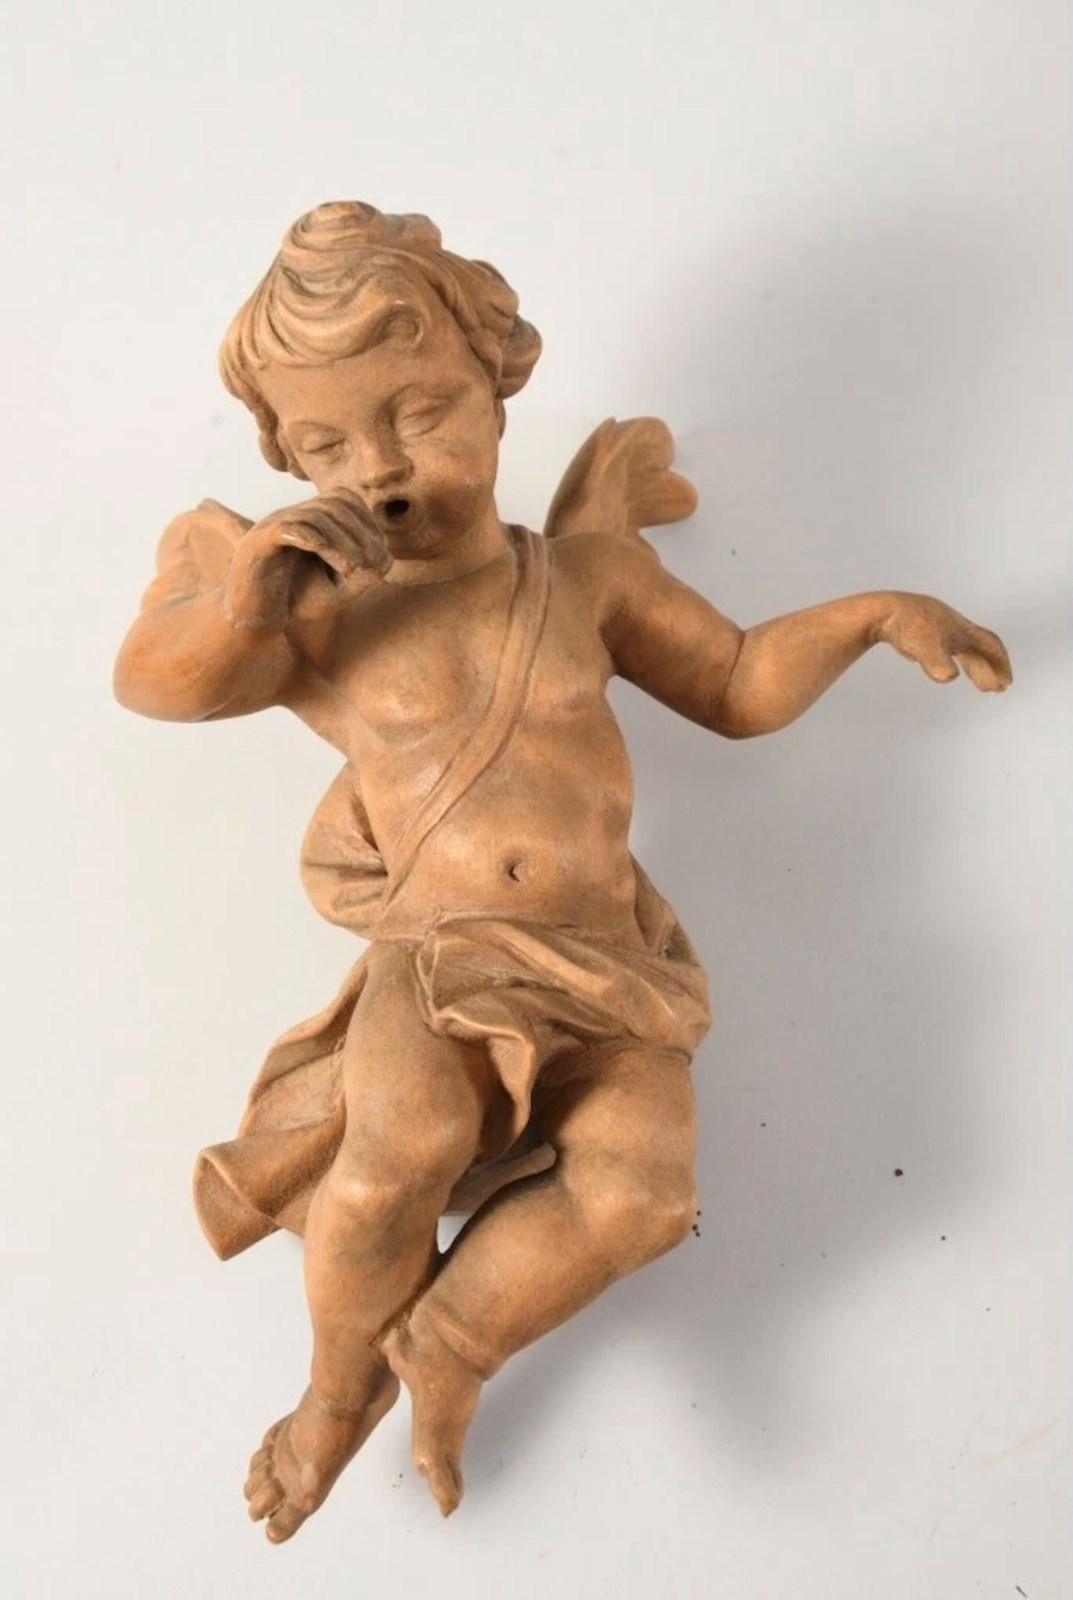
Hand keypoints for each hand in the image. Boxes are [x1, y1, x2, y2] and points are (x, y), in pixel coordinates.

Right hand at [223, 490, 390, 628]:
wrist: (254, 620)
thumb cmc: (296, 601)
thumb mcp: (338, 589)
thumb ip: (362, 574)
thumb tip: (385, 557)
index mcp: (308, 519)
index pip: (343, 499)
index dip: (367, 524)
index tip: (378, 557)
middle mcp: (290, 515)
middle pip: (333, 503)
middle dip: (359, 532)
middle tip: (371, 563)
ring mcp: (271, 526)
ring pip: (314, 515)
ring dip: (342, 542)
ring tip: (354, 569)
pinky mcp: (256, 544)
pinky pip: (288, 529)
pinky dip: (318, 542)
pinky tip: (340, 565)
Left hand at [875, 593, 1011, 691]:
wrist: (883, 611)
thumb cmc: (908, 627)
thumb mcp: (927, 649)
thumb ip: (940, 665)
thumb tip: (949, 676)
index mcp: (962, 630)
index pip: (991, 646)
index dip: (1001, 665)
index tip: (1005, 683)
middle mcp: (955, 629)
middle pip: (980, 650)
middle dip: (990, 670)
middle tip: (996, 689)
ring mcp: (940, 631)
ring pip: (964, 651)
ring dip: (974, 667)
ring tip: (980, 685)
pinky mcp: (924, 635)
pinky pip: (945, 650)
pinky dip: (953, 662)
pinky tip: (946, 671)